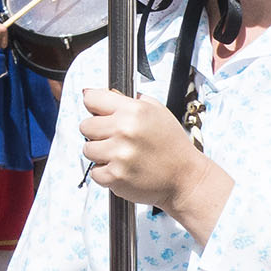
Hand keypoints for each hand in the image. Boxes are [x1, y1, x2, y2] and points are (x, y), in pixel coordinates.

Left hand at [78, 89, 208, 210]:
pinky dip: (104, 174)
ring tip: (119, 156)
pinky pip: (94, 172)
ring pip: (87, 149)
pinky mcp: (116, 176)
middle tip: (114, 139)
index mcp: (134, 110)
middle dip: (96, 133)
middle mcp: (125, 129)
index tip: (99, 114)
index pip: (91, 98)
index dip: (94, 107)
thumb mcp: (157, 111)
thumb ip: (129, 100)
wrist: (186, 178)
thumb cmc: (172, 146)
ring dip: (99, 154)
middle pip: (85, 125)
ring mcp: (119, 154)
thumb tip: (100, 93)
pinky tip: (122, 169)